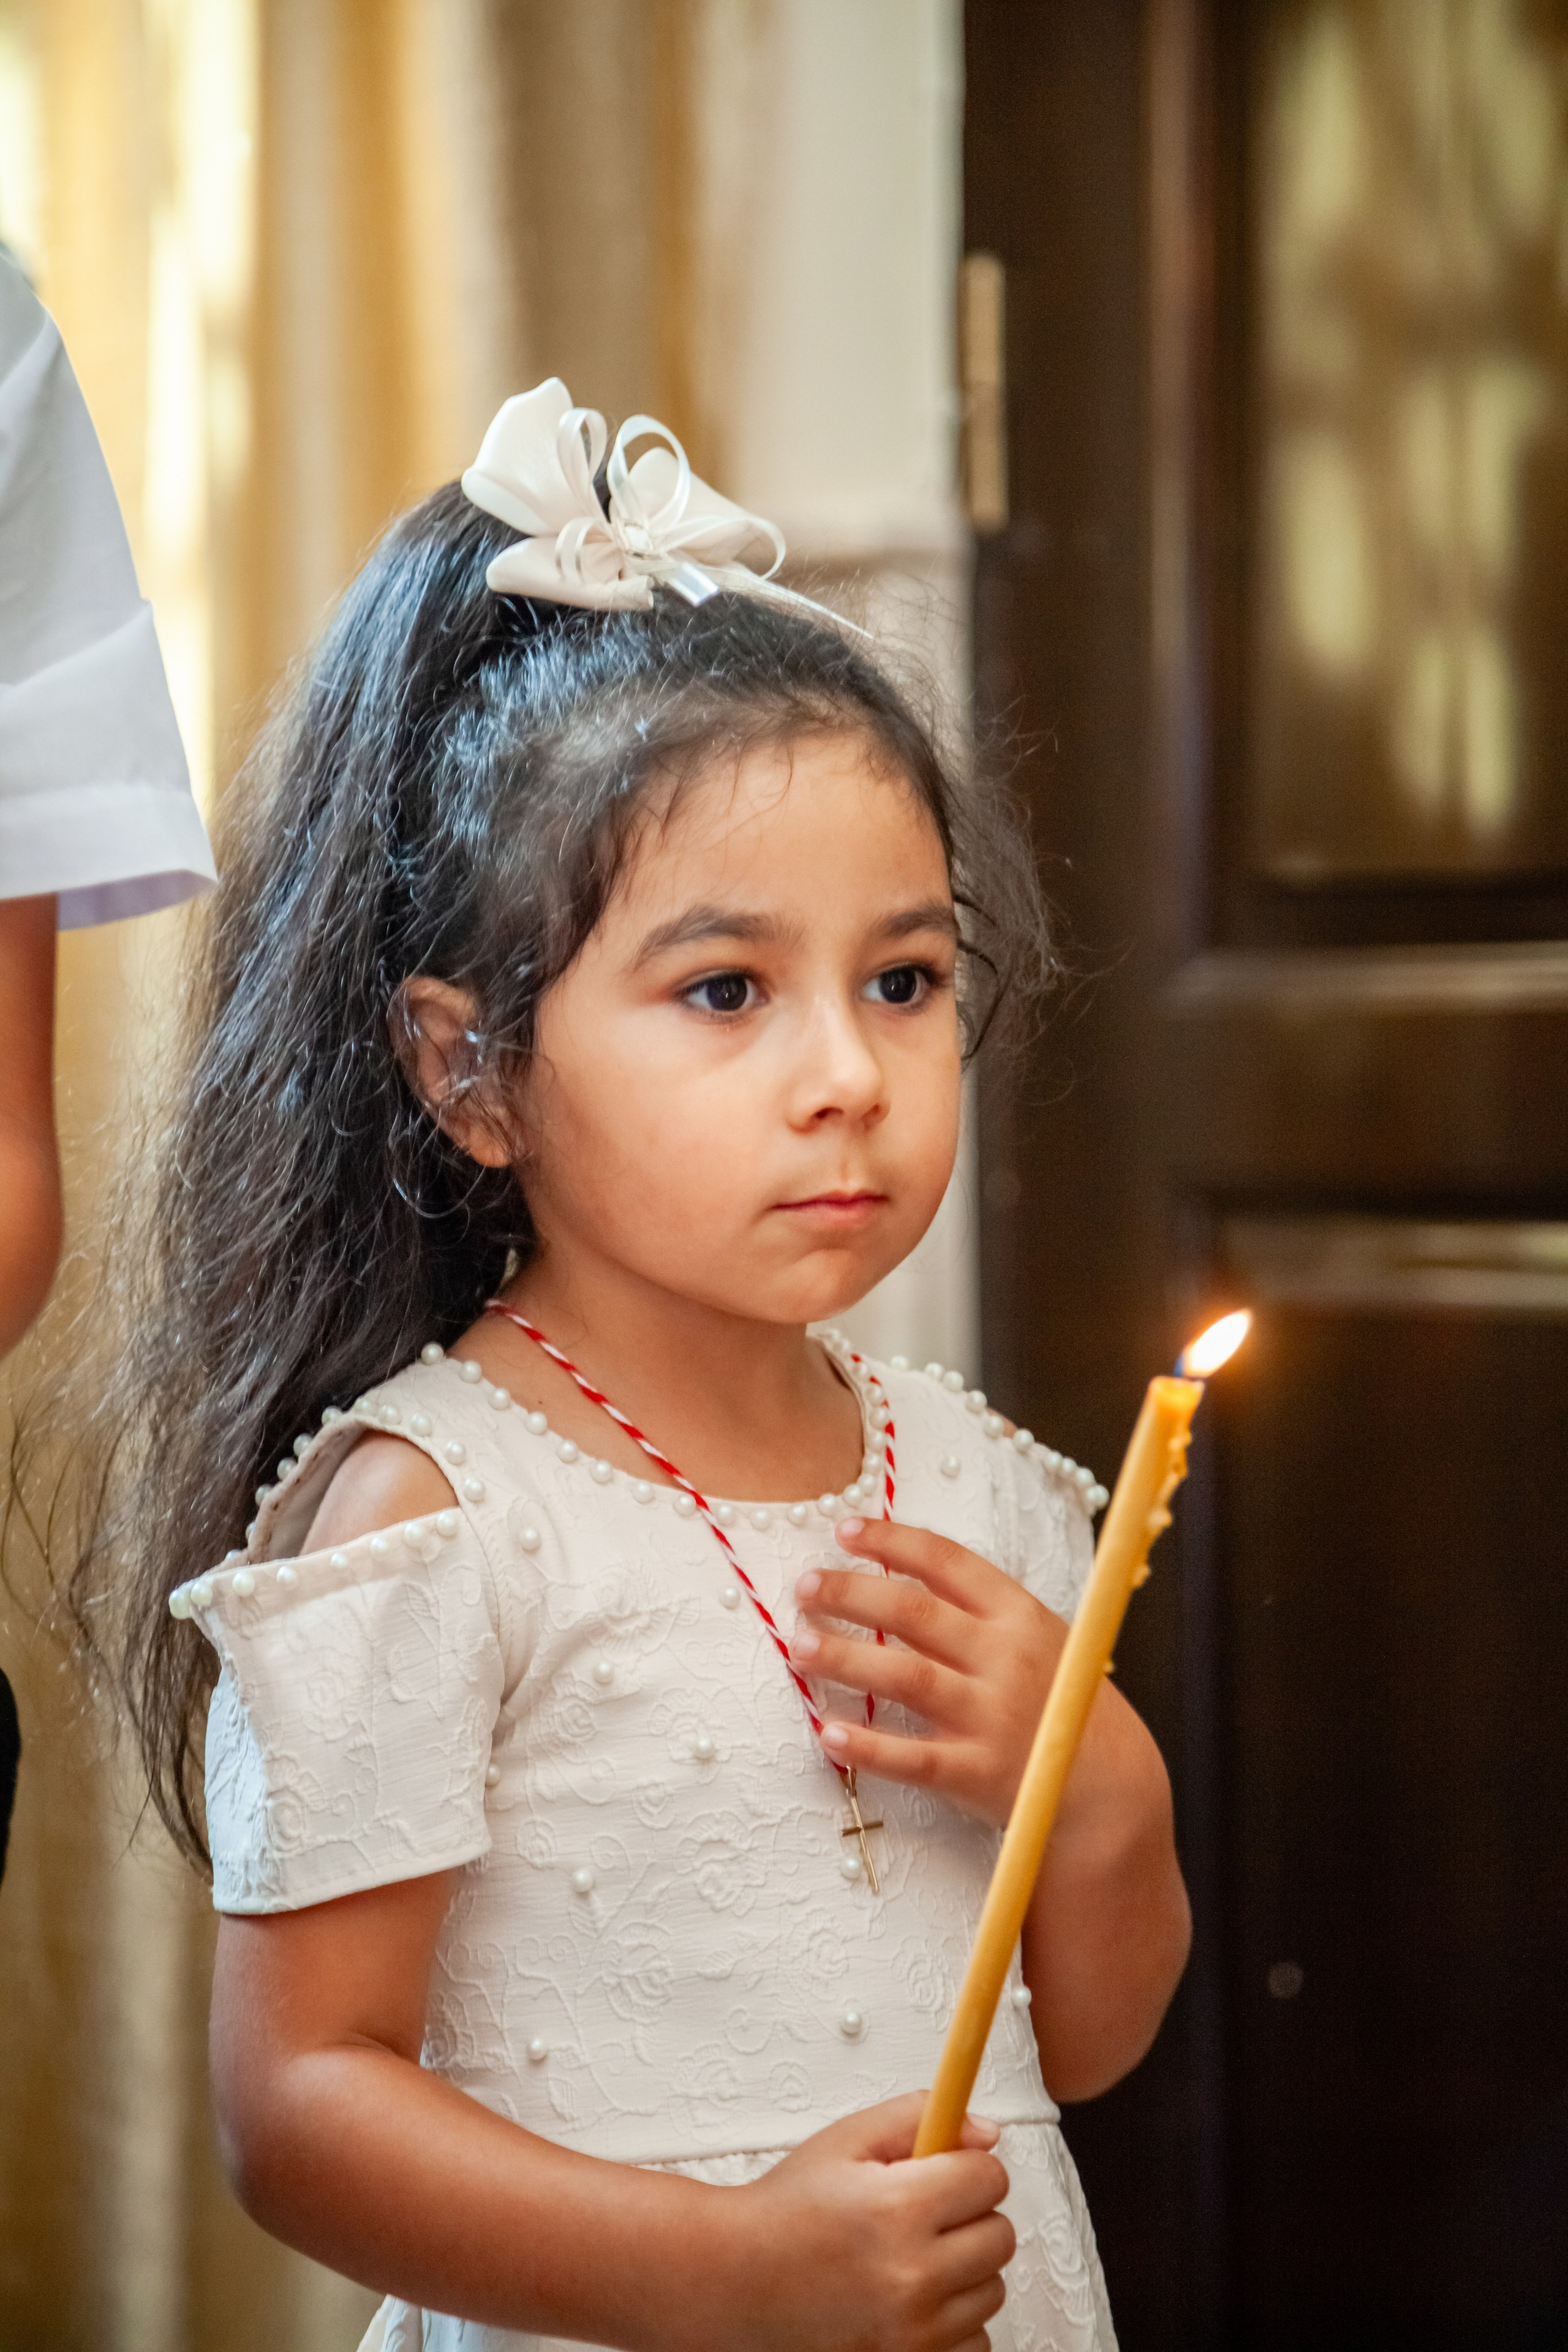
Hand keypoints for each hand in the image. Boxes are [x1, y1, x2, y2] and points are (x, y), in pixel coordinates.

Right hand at [723, 2093, 1012, 2351]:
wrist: (735, 2284)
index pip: (989, 2178)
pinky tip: (913, 2299)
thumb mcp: (845, 2141)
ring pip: (991, 2290)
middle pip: (1000, 2236)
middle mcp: (912, 2278)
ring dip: (963, 2269)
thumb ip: (916, 2118)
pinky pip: (976, 2341)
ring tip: (909, 2255)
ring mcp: (913, 2334)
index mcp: (897, 2209)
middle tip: (924, 2212)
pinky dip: (954, 2321)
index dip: (966, 2166)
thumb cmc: (784, 2213)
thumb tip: (982, 2131)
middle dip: (969, 2215)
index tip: (944, 2170)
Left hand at [794, 1517, 1080, 1830]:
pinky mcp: (978, 1774)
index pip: (945, 1561)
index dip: (891, 1541)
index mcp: (1018, 1614)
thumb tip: (898, 1573)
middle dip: (850, 1594)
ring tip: (799, 1646)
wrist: (1112, 1787)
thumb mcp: (1038, 1638)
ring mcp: (992, 1717)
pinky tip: (828, 1733)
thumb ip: (980, 1609)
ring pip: (905, 1676)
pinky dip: (869, 1746)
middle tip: (804, 1588)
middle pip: (914, 1612)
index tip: (843, 1529)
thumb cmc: (1061, 1701)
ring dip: (846, 1658)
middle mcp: (1005, 1658)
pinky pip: (914, 1758)